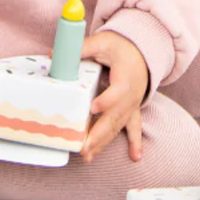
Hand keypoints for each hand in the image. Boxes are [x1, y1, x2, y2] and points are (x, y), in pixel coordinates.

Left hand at [80, 30, 147, 161]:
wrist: (144, 51)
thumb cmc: (122, 47)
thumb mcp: (104, 42)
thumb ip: (83, 48)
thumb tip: (55, 55)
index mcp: (125, 77)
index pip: (117, 92)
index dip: (106, 100)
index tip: (93, 108)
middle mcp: (131, 95)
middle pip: (115, 117)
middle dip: (99, 134)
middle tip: (84, 147)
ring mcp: (132, 104)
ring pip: (118, 126)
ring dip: (104, 142)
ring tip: (89, 156)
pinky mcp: (132, 109)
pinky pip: (134, 127)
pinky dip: (135, 142)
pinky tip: (136, 157)